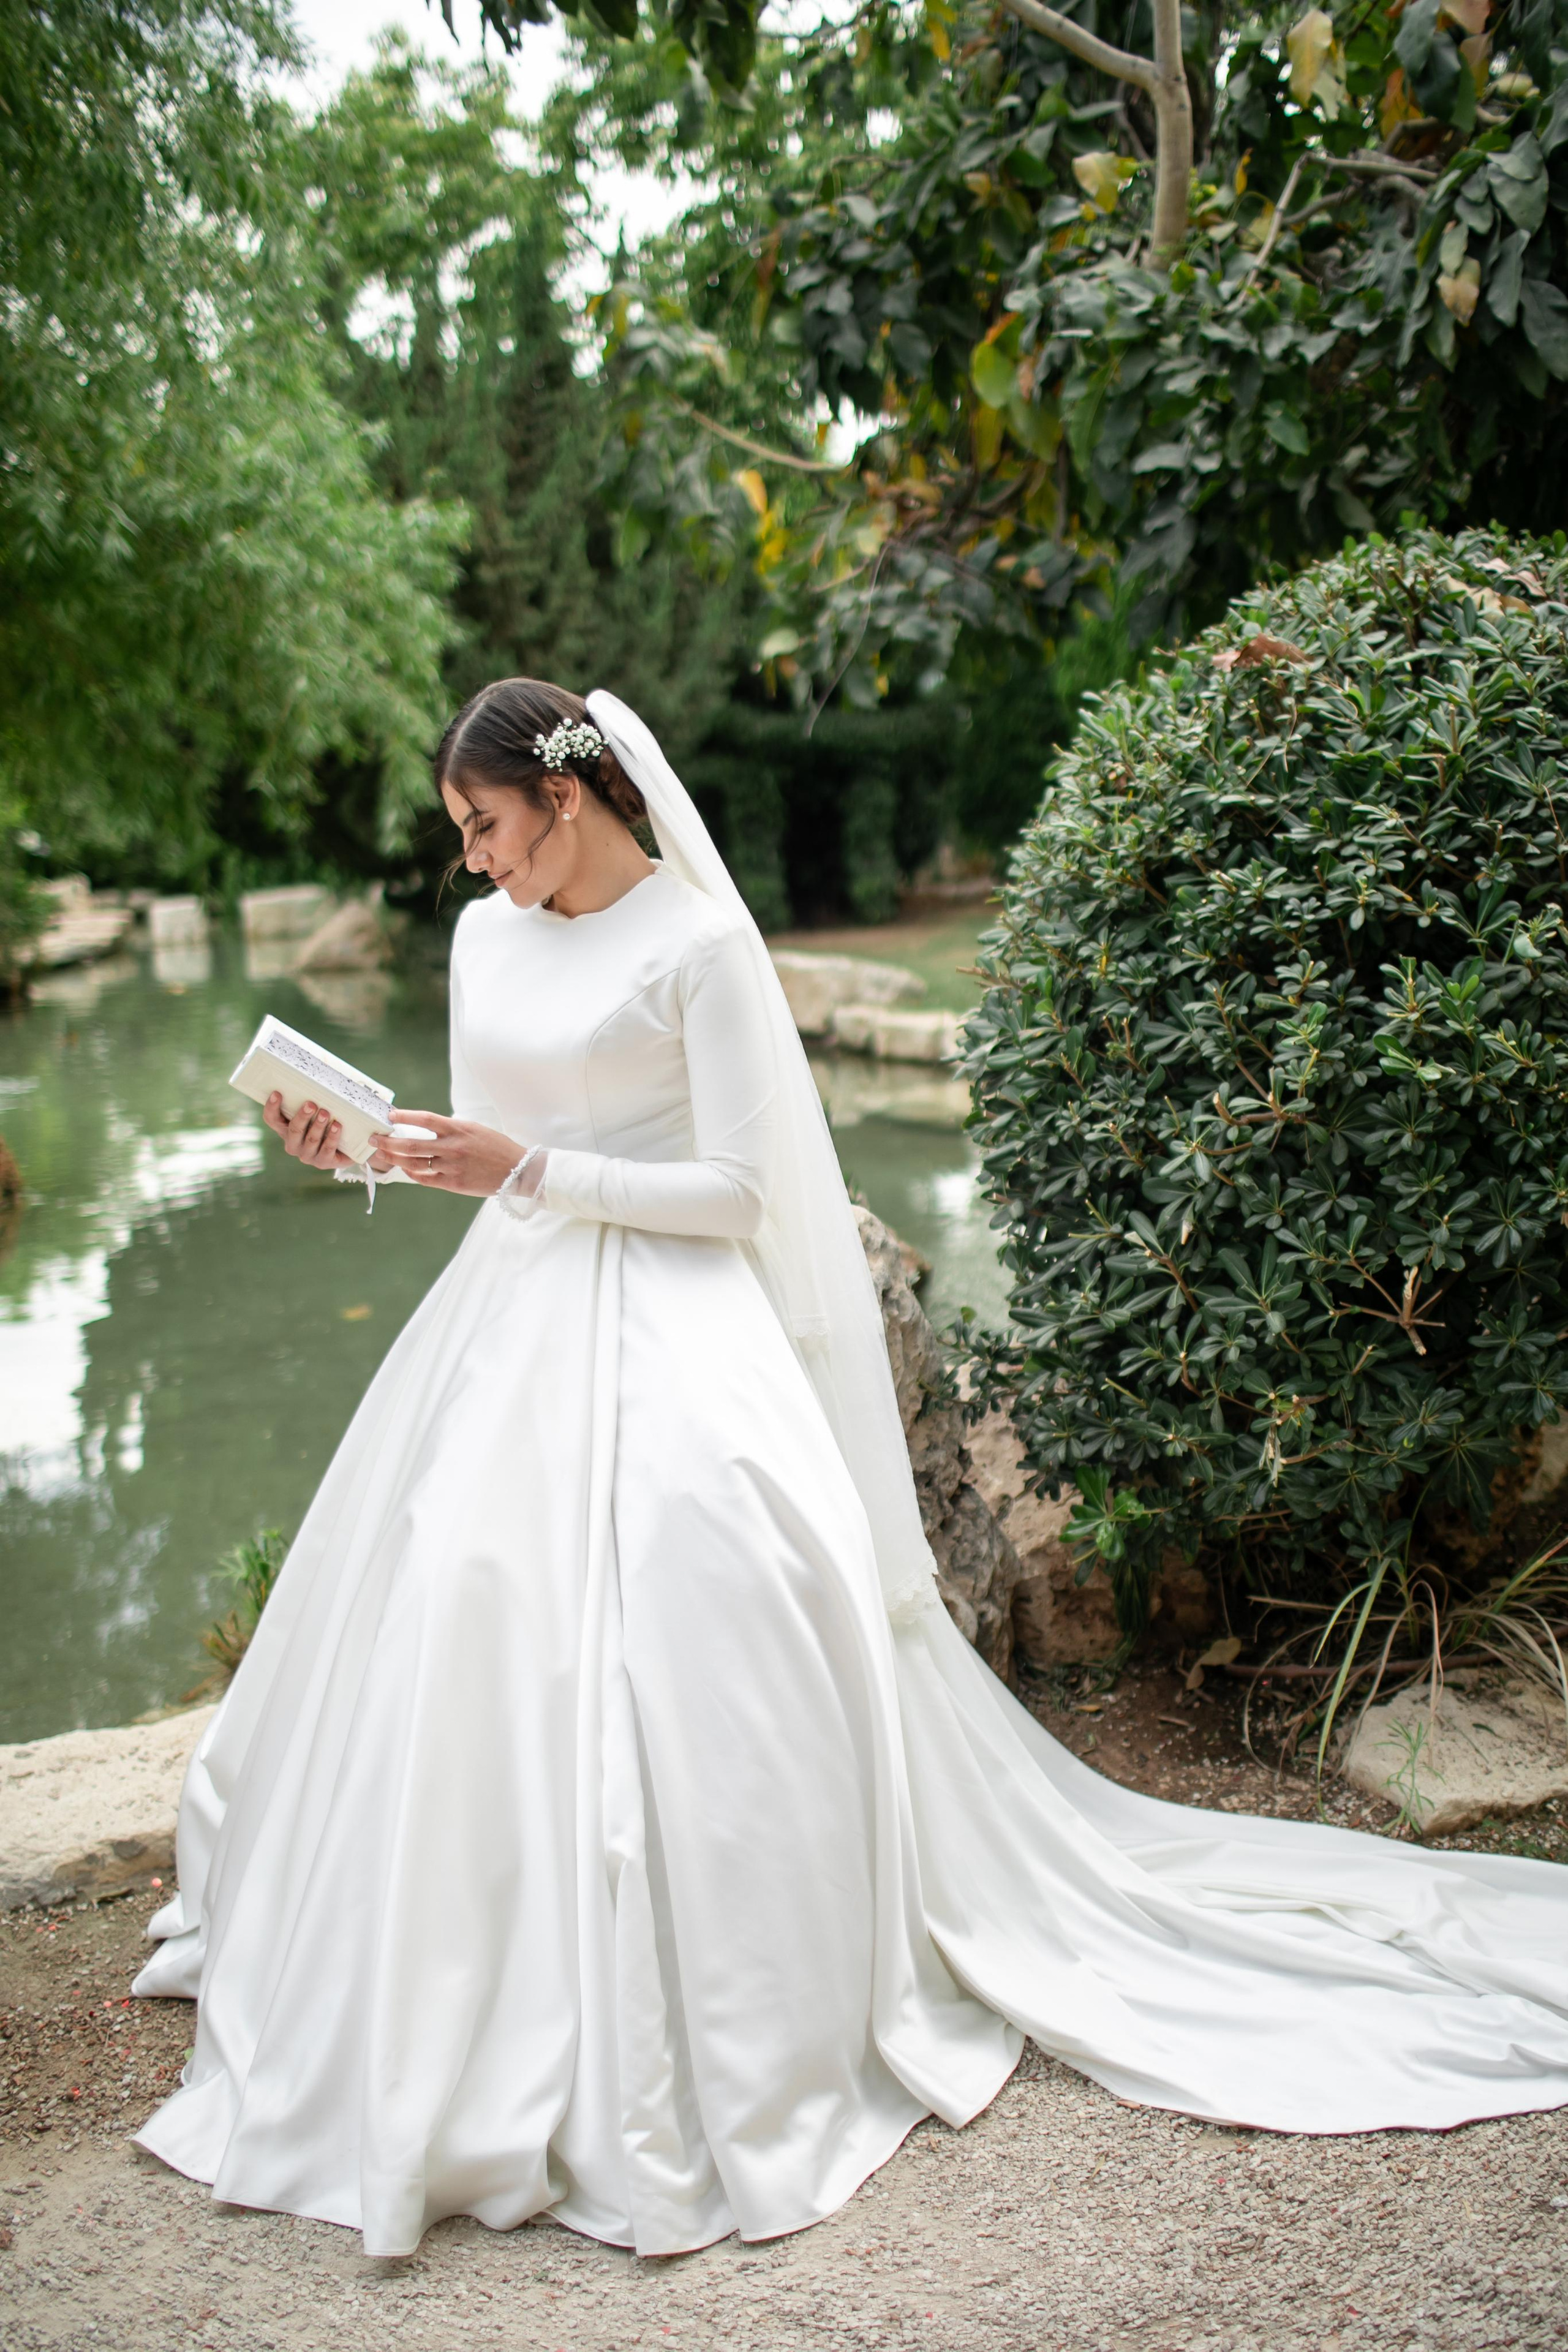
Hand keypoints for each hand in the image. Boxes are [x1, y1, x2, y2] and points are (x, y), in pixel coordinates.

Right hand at [262, 1091, 393, 1172]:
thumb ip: (314, 1091)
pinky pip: (327, 1149)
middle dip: (302, 1116)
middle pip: (293, 1130)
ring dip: (318, 1126)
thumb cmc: (327, 1121)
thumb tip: (321, 1062)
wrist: (347, 1146)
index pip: (272, 1119)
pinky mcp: (324, 1162)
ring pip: (311, 1139)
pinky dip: (332, 1137)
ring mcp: (308, 1155)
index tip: (277, 1092)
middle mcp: (293, 1144)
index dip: (271, 1107)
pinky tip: (337, 1126)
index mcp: (285, 1130)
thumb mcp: (318, 1106)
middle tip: (311, 1103)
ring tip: (326, 1112)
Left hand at [376, 1111, 527, 1197]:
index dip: (404, 1116)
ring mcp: (451, 1167)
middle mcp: (452, 1147)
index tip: (389, 1115)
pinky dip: (411, 1173)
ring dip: (394, 1158)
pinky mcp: (453, 1184)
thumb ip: (451, 1129)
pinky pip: (425, 1179)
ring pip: (414, 1163)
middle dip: (388, 1141)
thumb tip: (426, 1129)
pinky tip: (404, 1168)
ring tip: (383, 1154)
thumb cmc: (496, 1147)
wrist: (517, 1170)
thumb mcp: (474, 1129)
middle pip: (411, 1144)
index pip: (425, 1119)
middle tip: (374, 1138)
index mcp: (459, 1129)